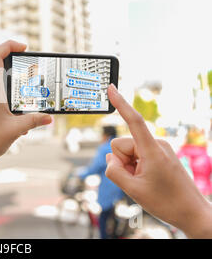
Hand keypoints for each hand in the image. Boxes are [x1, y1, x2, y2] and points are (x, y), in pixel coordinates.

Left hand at [0, 40, 52, 237]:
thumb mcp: (15, 130)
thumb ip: (34, 121)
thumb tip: (50, 118)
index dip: (9, 45)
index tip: (23, 47)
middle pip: (1, 73)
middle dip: (18, 80)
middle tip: (32, 89)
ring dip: (12, 97)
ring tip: (21, 119)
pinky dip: (4, 105)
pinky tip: (10, 123)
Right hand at [105, 84, 211, 237]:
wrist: (192, 214)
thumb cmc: (166, 203)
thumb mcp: (132, 190)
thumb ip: (114, 171)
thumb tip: (111, 159)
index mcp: (152, 150)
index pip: (133, 120)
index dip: (120, 103)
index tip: (111, 88)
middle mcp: (156, 144)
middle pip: (121, 145)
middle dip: (122, 162)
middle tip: (137, 180)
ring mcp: (158, 149)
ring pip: (127, 152)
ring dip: (129, 167)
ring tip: (144, 182)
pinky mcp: (159, 155)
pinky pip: (136, 156)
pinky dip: (135, 168)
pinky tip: (147, 180)